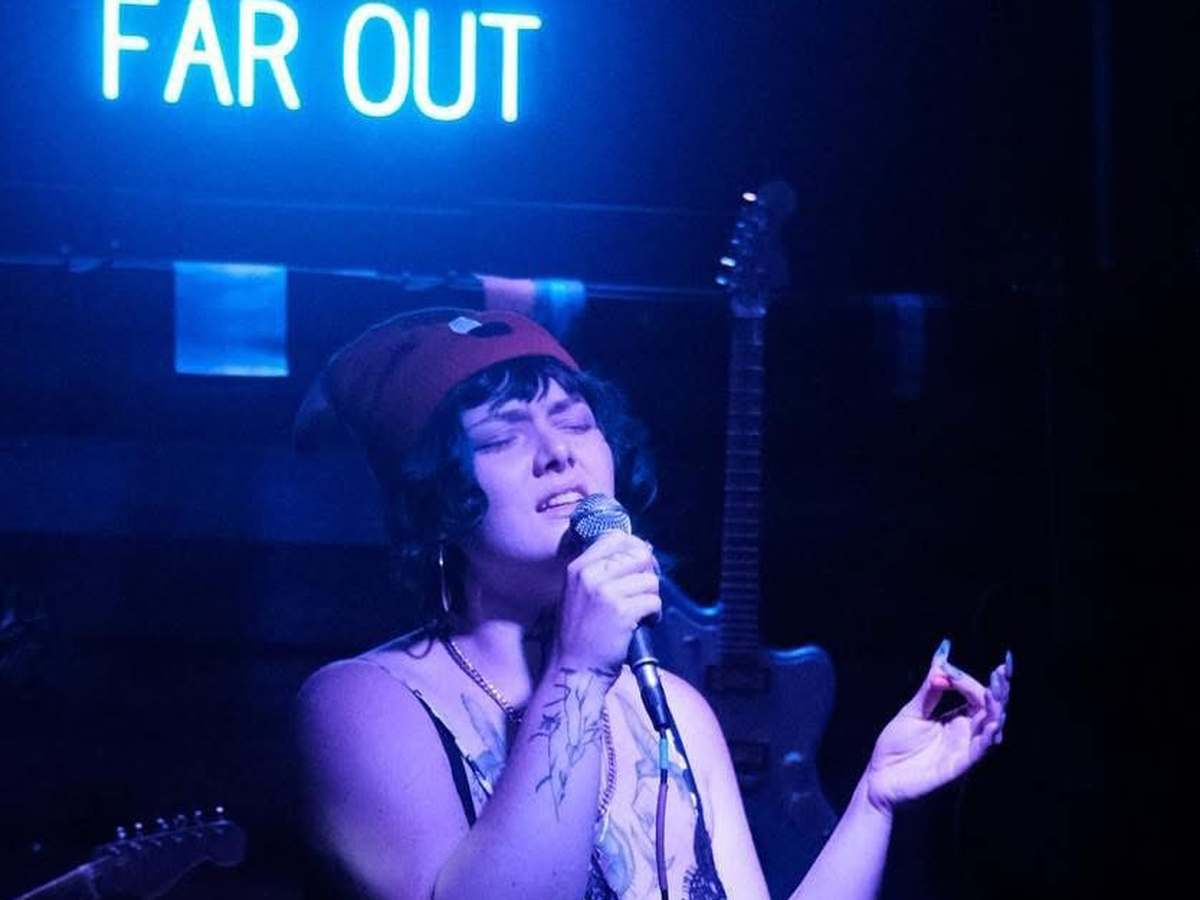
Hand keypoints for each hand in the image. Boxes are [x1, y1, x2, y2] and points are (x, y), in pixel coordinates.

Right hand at [554, 531, 659, 676]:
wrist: (574, 669)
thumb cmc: (579, 634)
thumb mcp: (578, 593)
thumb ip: (601, 571)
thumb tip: (641, 551)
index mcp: (578, 568)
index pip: (616, 537)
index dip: (634, 549)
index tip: (638, 568)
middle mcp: (590, 575)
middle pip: (638, 555)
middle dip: (648, 574)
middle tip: (643, 593)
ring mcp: (606, 593)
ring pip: (650, 580)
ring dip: (652, 597)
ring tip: (642, 612)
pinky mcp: (622, 612)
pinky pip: (654, 601)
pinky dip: (655, 614)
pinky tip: (645, 623)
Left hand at [864, 639, 1011, 812]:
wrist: (879, 775)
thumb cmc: (896, 744)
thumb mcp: (913, 709)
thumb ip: (931, 686)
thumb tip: (943, 652)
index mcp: (957, 719)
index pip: (976, 694)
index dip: (968, 680)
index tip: (949, 669)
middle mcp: (966, 733)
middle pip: (991, 709)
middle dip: (999, 690)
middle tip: (1002, 670)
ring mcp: (964, 749)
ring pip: (991, 728)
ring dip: (996, 710)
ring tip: (996, 691)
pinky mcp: (958, 766)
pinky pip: (979, 752)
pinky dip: (987, 738)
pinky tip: (992, 724)